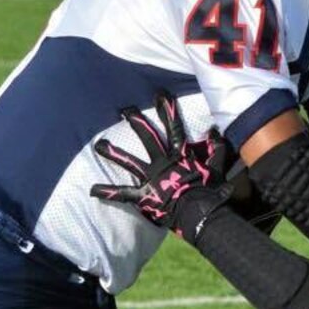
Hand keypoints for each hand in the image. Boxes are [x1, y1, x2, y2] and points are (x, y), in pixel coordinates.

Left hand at [91, 92, 229, 240]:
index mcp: (180, 155)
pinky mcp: (144, 195)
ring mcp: (151, 178)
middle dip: (136, 121)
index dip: (167, 110)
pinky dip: (107, 192)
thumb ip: (217, 150)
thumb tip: (215, 131)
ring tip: (97, 144)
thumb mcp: (217, 169)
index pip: (174, 128)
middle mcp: (162, 162)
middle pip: (147, 137)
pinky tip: (91, 190)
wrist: (200, 214)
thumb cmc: (210, 192)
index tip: (160, 94)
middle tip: (125, 109)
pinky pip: (123, 193)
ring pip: (129, 162)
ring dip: (113, 152)